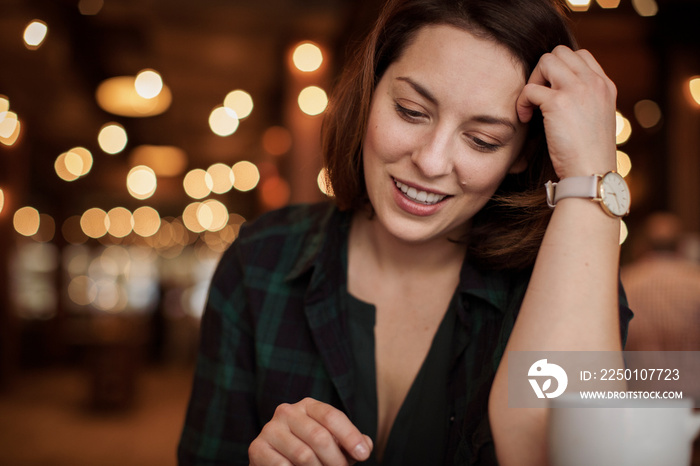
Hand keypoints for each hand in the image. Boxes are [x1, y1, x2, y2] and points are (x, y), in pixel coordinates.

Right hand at [248, 398, 372, 465]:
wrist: (275, 463)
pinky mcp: (257, 447)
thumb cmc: (311, 453)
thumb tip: (367, 445)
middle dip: (336, 461)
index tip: (364, 455)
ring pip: (303, 455)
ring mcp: (270, 428)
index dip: (350, 436)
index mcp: (308, 406)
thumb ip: (351, 444)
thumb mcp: (333, 445)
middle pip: (320, 437)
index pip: (332, 416)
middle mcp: (287, 411)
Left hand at [516, 46, 617, 179]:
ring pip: (546, 60)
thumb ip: (583, 100)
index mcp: (605, 85)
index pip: (580, 55)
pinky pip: (530, 88)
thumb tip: (556, 92)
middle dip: (543, 71)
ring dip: (532, 80)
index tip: (552, 92)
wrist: (591, 173)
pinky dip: (522, 101)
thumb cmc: (588, 154)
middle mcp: (594, 83)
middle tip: (538, 97)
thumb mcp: (595, 118)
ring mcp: (577, 90)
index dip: (560, 69)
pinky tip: (525, 118)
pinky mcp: (558, 103)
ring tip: (531, 105)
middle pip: (560, 52)